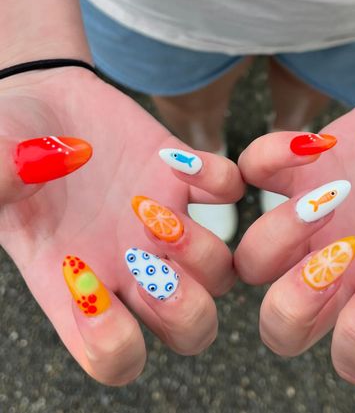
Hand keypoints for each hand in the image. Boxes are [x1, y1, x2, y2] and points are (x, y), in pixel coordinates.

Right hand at [0, 68, 243, 384]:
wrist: (46, 103)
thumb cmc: (10, 144)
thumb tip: (17, 177)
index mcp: (78, 283)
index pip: (116, 356)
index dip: (115, 345)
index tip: (92, 290)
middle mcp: (130, 262)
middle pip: (191, 327)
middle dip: (184, 310)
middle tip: (152, 266)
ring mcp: (163, 221)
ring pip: (220, 271)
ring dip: (203, 250)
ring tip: (155, 208)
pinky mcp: (183, 175)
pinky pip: (228, 189)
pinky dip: (219, 180)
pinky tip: (178, 160)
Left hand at [235, 78, 354, 383]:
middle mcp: (343, 269)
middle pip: (282, 327)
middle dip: (295, 300)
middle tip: (342, 248)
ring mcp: (310, 224)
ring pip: (251, 261)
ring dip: (279, 231)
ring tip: (333, 190)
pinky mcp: (294, 175)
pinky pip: (252, 174)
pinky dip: (266, 160)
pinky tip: (315, 145)